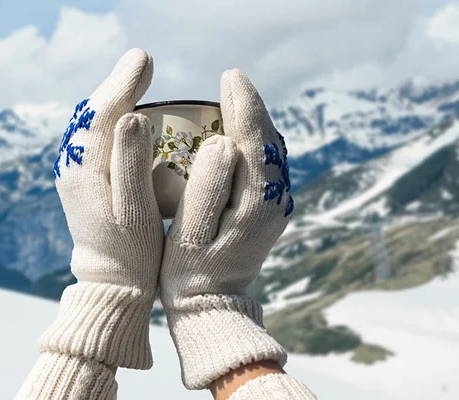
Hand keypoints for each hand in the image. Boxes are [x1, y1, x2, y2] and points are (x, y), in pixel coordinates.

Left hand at [38, 48, 163, 369]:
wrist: (110, 284)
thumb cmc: (131, 253)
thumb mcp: (136, 211)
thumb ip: (130, 163)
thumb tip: (131, 116)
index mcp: (85, 173)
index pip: (101, 115)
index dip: (123, 84)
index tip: (145, 60)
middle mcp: (72, 168)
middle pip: (91, 115)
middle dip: (116, 85)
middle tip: (141, 62)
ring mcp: (74, 175)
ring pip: (90, 125)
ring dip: (112, 99)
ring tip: (134, 78)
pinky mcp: (82, 182)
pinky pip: (94, 140)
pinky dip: (110, 120)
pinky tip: (126, 114)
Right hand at [160, 68, 292, 388]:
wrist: (212, 305)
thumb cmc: (191, 272)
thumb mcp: (192, 233)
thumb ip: (208, 187)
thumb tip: (224, 141)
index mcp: (258, 203)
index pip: (256, 140)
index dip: (244, 104)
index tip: (230, 76)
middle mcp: (276, 200)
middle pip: (269, 140)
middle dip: (251, 107)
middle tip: (230, 82)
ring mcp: (276, 205)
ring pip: (270, 151)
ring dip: (253, 123)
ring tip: (232, 100)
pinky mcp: (269, 209)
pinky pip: (264, 165)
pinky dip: (251, 142)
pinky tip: (235, 134)